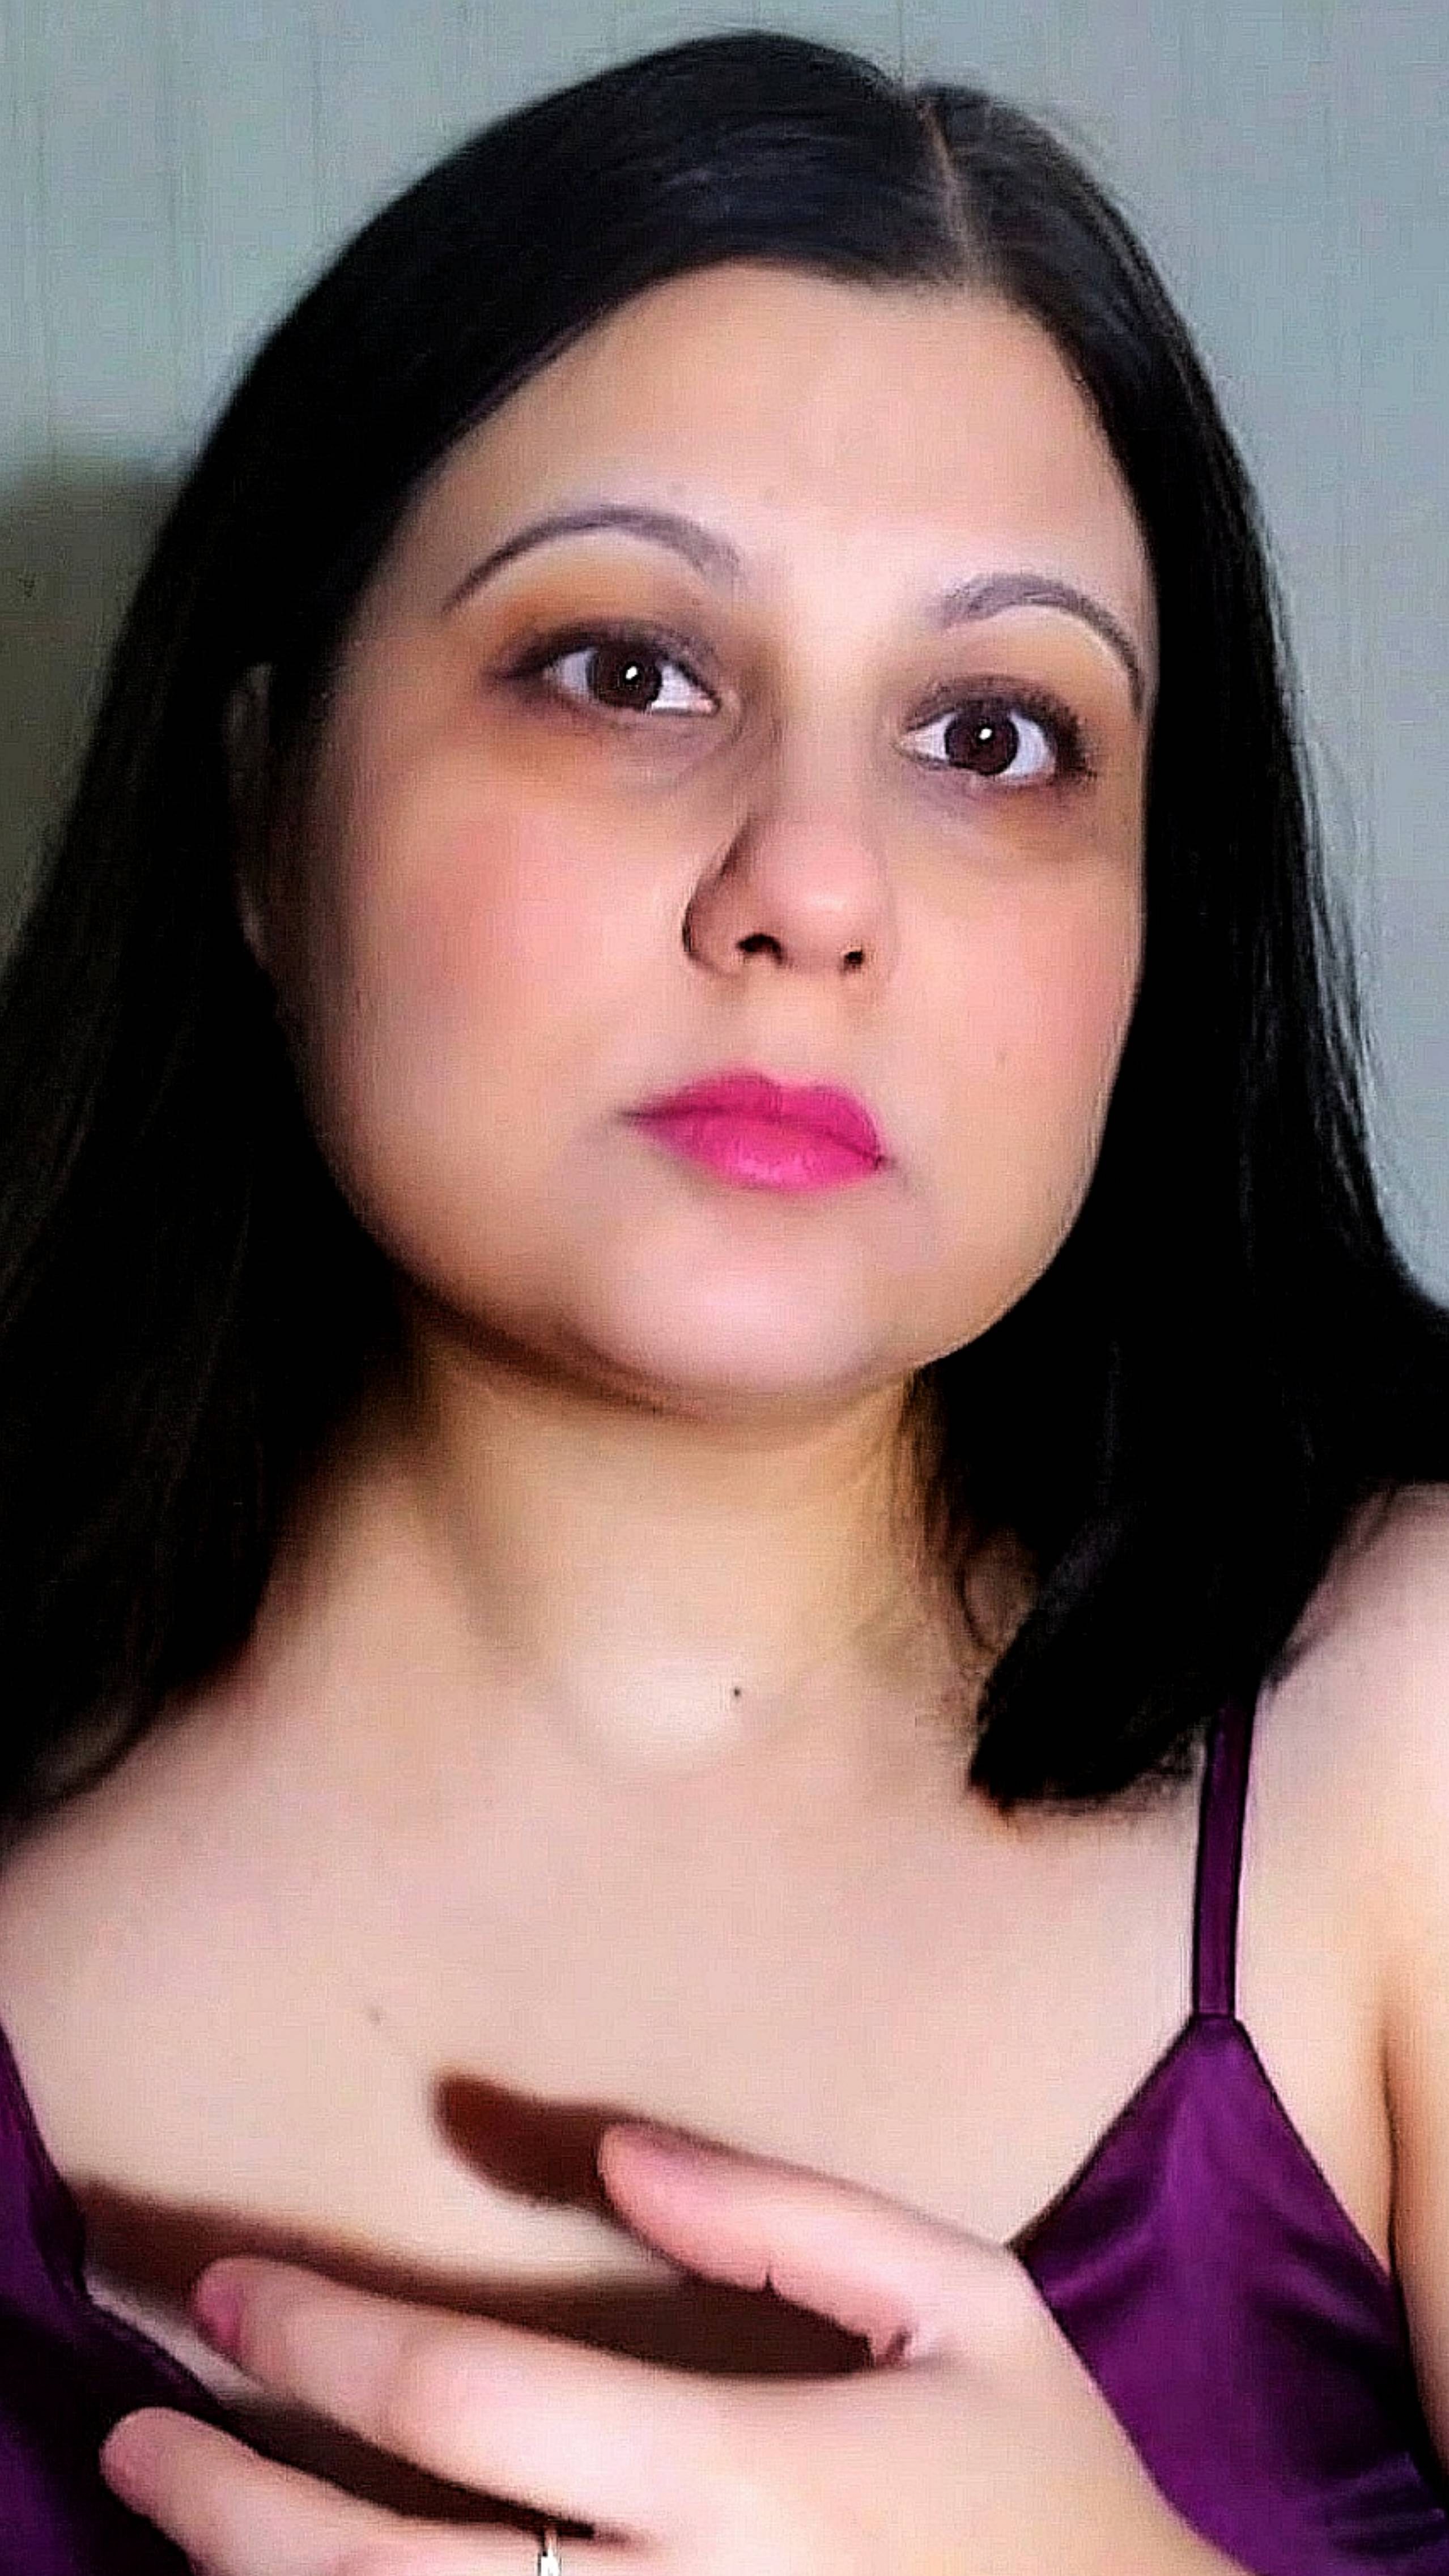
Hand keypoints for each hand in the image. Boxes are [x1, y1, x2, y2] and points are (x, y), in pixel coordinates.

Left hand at [100, 2122, 1224, 2575]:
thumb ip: (791, 2215)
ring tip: (172, 2522)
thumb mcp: (967, 2304)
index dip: (319, 2344)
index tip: (227, 2292)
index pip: (466, 2404)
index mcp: (747, 2476)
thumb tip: (614, 2156)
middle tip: (128, 2435)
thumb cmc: (1052, 2492)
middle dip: (228, 2504)